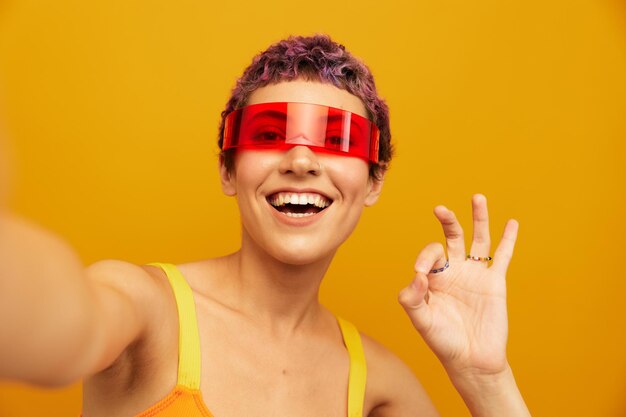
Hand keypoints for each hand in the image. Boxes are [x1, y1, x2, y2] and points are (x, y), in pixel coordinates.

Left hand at [398, 194, 518, 379]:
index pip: (430, 253)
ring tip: (477, 197)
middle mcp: (454, 271)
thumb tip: (419, 274)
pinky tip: (511, 223)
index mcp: (434, 277)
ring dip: (478, 218)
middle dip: (447, 221)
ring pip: (478, 239)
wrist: (471, 361)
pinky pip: (502, 257)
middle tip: (440, 209)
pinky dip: (508, 240)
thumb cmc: (442, 341)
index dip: (425, 258)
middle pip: (452, 236)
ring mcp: (475, 274)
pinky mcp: (495, 282)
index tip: (421, 274)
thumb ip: (412, 297)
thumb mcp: (420, 320)